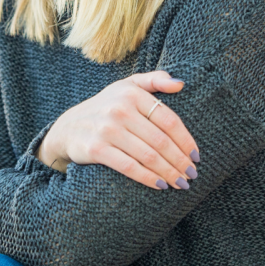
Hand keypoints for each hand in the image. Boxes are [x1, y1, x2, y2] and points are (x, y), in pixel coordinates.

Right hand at [36, 70, 199, 190]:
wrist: (67, 128)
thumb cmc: (105, 108)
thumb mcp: (125, 86)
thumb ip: (153, 80)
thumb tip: (181, 84)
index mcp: (131, 93)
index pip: (168, 120)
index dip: (186, 141)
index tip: (197, 157)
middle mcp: (119, 109)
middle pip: (161, 140)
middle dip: (180, 161)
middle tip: (192, 175)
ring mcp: (107, 129)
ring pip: (148, 155)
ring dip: (169, 172)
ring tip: (181, 183)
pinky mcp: (96, 149)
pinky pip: (129, 167)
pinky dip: (148, 178)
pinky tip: (161, 185)